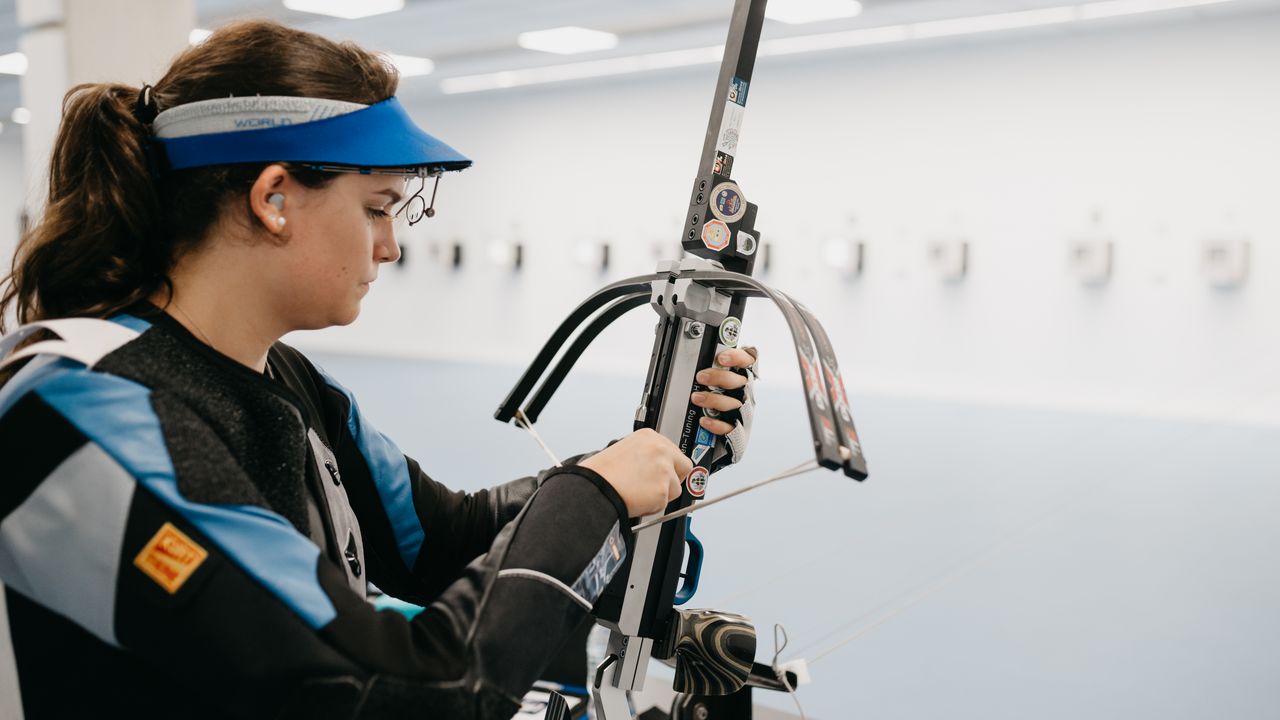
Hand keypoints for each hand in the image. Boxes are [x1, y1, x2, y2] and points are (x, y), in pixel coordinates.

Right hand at [578, 429, 692, 517]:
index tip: (662, 473)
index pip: (673, 451)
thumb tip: (658, 467)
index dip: (668, 465)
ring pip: (676, 488)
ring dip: (661, 494)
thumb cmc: (602, 473)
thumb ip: (647, 455)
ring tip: (639, 493)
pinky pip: (665, 504)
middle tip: (657, 486)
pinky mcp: (663, 490)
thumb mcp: (625, 450)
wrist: (594, 488)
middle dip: (674, 479)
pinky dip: (653, 506)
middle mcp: (660, 450)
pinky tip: (637, 500)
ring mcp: (663, 470)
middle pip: (684, 466)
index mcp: (649, 437)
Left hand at [690, 347, 756, 435]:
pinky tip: (704, 420)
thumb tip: (693, 358)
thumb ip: (711, 371)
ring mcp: (743, 413)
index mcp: (742, 378)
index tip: (721, 358)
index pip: (748, 362)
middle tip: (701, 377)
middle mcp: (745, 394)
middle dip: (720, 377)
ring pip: (734, 404)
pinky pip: (729, 428)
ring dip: (714, 400)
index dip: (737, 357)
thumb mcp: (715, 383)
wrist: (719, 436)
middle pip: (740, 382)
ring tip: (697, 398)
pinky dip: (716, 424)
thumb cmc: (717, 402)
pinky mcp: (738, 431)